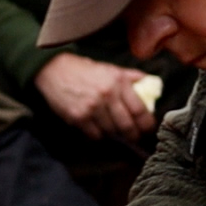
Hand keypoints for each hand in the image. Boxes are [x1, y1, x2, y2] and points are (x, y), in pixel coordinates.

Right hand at [34, 53, 157, 142]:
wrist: (54, 70)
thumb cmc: (84, 69)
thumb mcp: (110, 68)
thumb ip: (131, 77)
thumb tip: (151, 84)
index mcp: (118, 82)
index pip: (139, 109)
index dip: (147, 123)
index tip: (147, 128)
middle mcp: (107, 95)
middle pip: (127, 125)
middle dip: (133, 134)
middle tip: (134, 136)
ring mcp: (92, 108)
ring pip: (111, 131)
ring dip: (114, 133)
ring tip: (113, 129)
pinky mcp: (78, 117)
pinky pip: (95, 135)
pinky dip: (98, 134)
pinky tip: (97, 127)